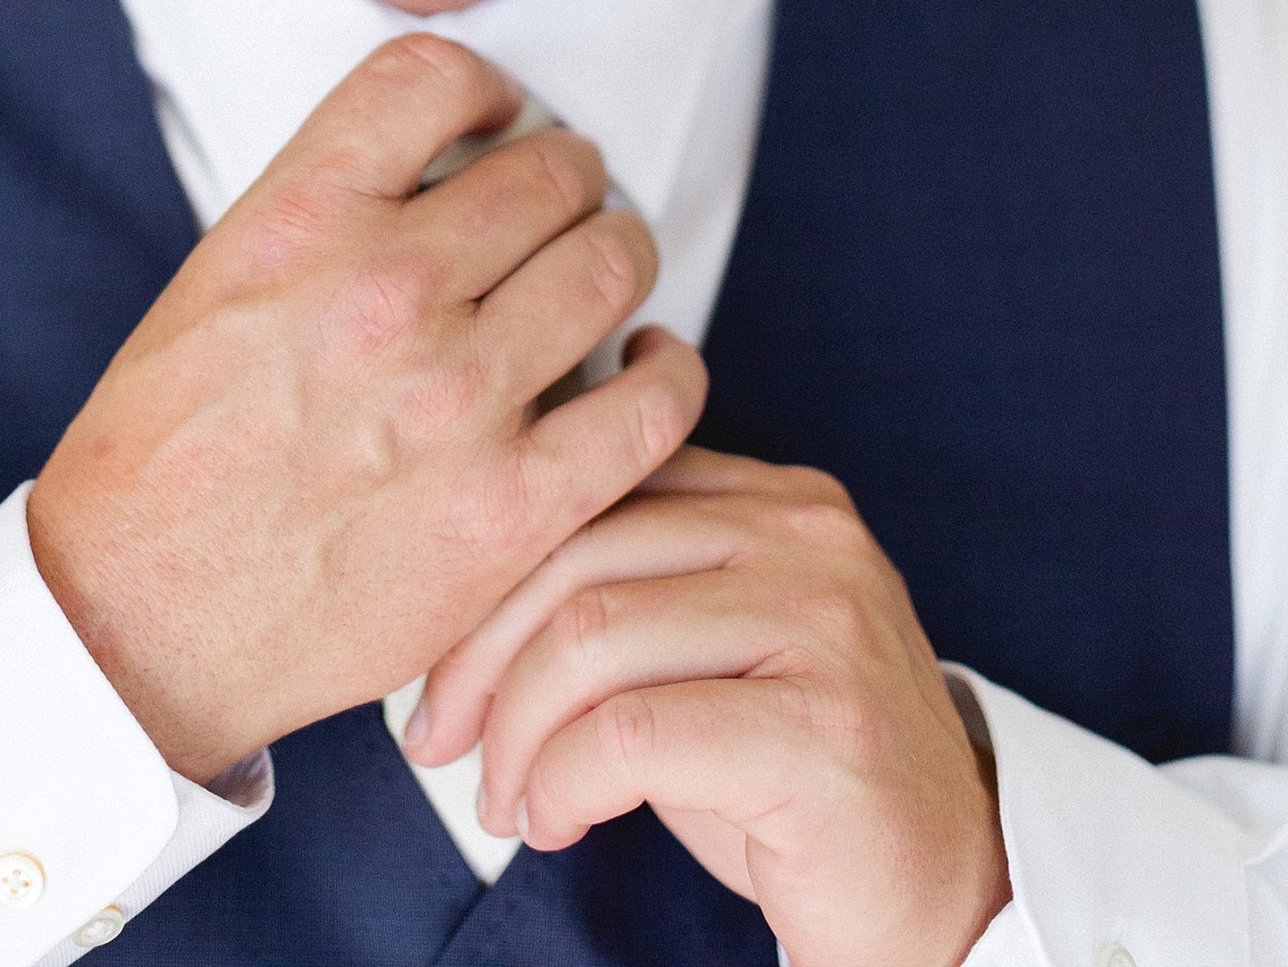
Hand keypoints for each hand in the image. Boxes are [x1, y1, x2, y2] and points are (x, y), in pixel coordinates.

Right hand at [28, 36, 705, 782]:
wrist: (139, 625)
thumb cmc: (167, 455)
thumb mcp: (219, 279)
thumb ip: (330, 211)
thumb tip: (443, 166)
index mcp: (301, 220)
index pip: (435, 78)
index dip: (486, 87)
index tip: (496, 118)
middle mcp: (387, 290)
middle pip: (550, 167)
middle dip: (568, 177)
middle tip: (560, 207)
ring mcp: (458, 399)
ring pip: (614, 261)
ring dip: (618, 254)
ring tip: (596, 278)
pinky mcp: (514, 508)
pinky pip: (654, 403)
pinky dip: (666, 369)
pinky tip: (642, 366)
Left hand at [409, 438, 1010, 966]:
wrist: (944, 900)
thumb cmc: (798, 780)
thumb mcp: (711, 651)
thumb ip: (632, 583)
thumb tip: (470, 565)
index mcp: (781, 499)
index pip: (595, 486)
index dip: (492, 574)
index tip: (444, 662)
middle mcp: (810, 538)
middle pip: (578, 551)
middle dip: (477, 654)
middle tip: (442, 739)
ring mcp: (825, 625)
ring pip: (590, 636)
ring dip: (516, 733)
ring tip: (510, 798)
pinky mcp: (821, 729)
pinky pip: (628, 735)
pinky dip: (561, 784)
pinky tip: (558, 821)